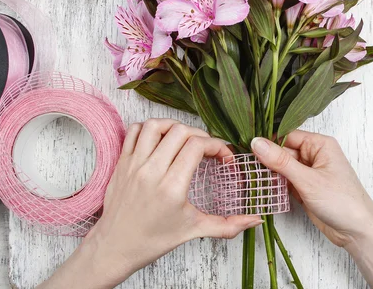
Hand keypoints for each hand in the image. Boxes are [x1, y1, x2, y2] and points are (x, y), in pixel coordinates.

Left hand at [40, 119, 262, 288]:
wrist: (116, 247)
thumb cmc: (153, 239)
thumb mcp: (194, 230)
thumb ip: (228, 225)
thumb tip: (256, 221)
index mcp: (171, 187)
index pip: (197, 146)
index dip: (217, 146)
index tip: (224, 158)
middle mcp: (151, 171)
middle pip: (180, 132)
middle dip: (201, 136)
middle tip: (208, 150)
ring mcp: (134, 164)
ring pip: (156, 125)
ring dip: (175, 127)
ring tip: (185, 139)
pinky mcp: (122, 162)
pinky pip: (134, 131)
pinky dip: (150, 129)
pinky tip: (161, 140)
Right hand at [251, 130, 372, 288]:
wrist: (357, 232)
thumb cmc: (342, 201)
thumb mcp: (307, 180)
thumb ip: (281, 161)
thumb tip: (257, 143)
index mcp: (320, 144)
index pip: (287, 136)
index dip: (268, 141)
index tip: (247, 147)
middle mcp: (315, 155)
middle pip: (283, 152)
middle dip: (266, 160)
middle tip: (243, 166)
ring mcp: (309, 173)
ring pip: (282, 168)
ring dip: (269, 174)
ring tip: (249, 177)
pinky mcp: (305, 188)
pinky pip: (285, 182)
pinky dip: (275, 186)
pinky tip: (262, 188)